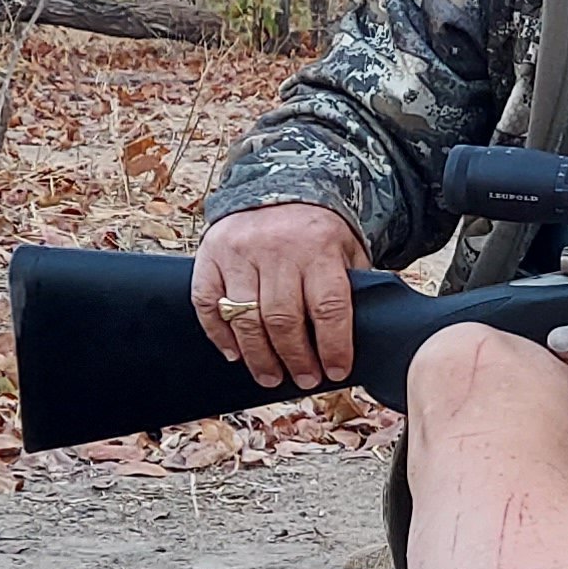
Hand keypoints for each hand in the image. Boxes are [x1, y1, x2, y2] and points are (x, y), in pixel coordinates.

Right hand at [193, 201, 363, 392]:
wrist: (275, 188)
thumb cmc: (315, 232)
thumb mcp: (345, 249)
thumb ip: (351, 287)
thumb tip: (359, 338)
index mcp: (318, 246)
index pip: (328, 306)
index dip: (333, 346)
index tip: (336, 371)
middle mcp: (277, 248)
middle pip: (283, 318)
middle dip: (295, 358)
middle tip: (304, 380)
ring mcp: (239, 252)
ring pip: (246, 317)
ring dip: (259, 356)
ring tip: (271, 377)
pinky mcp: (210, 255)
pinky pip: (208, 304)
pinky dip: (219, 335)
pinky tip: (236, 354)